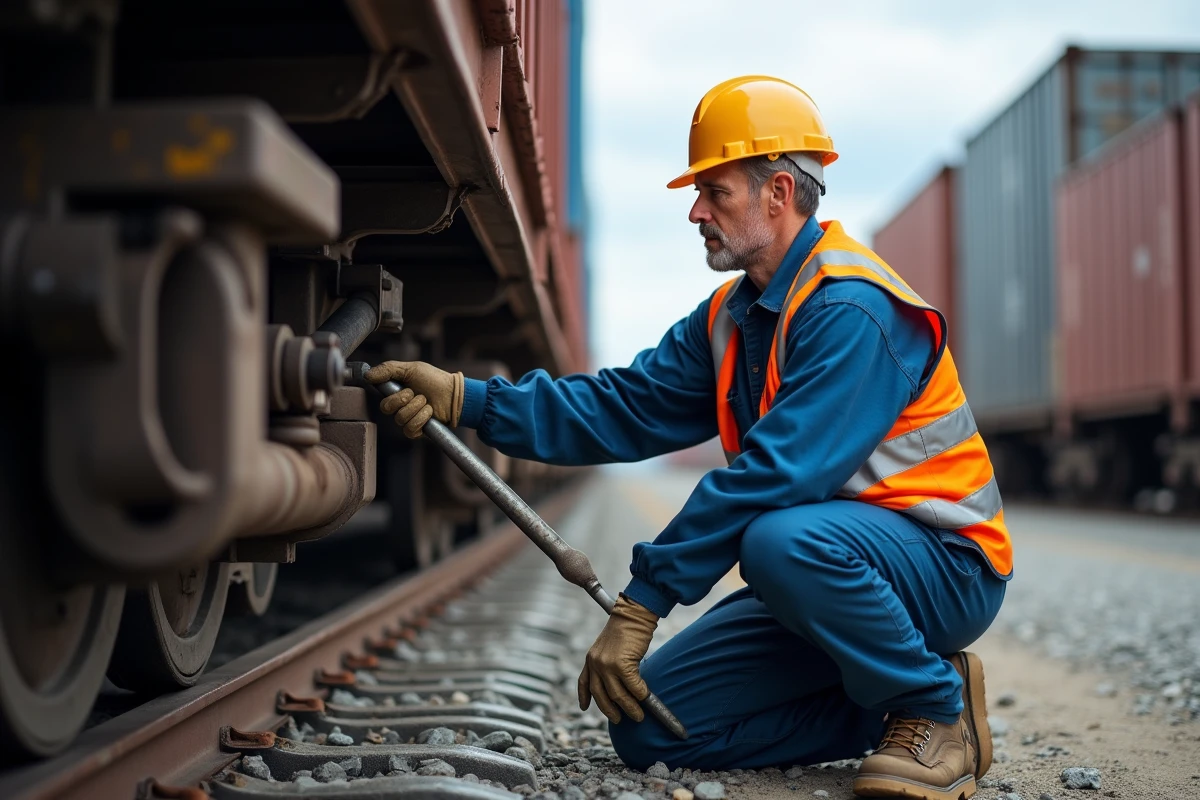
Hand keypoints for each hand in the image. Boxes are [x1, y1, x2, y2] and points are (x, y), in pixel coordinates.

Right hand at [365, 361, 464, 437]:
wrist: (454, 394)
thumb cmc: (434, 380)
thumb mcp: (411, 369)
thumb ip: (388, 369)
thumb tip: (367, 374)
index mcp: (396, 393)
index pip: (382, 398)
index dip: (392, 395)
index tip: (405, 387)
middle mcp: (399, 407)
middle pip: (386, 408)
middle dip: (404, 399)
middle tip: (417, 393)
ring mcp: (407, 420)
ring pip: (399, 418)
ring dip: (416, 407)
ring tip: (426, 402)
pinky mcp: (416, 431)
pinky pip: (409, 429)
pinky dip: (421, 418)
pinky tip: (429, 412)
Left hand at [577, 595, 658, 722]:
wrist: (633, 614)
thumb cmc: (626, 628)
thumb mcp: (610, 646)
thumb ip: (609, 663)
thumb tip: (621, 683)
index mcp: (590, 658)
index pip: (583, 682)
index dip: (583, 697)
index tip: (584, 708)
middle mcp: (595, 663)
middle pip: (600, 695)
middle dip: (610, 710)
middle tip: (619, 719)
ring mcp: (607, 665)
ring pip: (617, 696)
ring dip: (629, 708)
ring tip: (638, 715)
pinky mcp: (621, 665)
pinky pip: (633, 687)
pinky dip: (640, 695)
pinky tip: (646, 698)